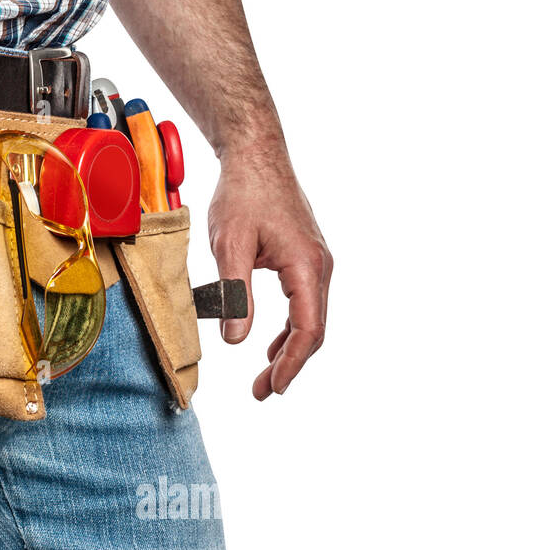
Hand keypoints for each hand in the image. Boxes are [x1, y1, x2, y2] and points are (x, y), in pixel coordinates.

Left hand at [208, 145, 332, 399]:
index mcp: (306, 266)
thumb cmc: (243, 194)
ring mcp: (315, 262)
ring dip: (289, 349)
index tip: (272, 388)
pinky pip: (303, 303)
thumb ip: (235, 293)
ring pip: (310, 318)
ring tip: (265, 378)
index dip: (290, 363)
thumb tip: (235, 341)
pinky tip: (270, 346)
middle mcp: (320, 267)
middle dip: (289, 364)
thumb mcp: (230, 245)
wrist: (256, 156)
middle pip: (313, 330)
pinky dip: (290, 328)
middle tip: (263, 392)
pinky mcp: (304, 258)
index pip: (307, 329)